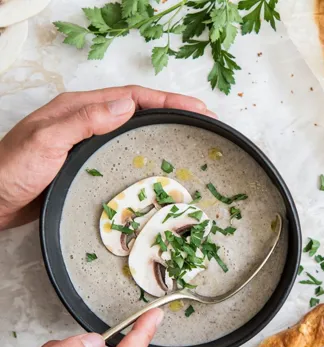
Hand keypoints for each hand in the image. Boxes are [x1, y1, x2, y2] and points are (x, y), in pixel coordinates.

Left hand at [0, 86, 215, 229]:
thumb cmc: (10, 171)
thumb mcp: (45, 141)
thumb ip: (83, 121)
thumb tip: (127, 105)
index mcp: (77, 108)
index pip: (132, 96)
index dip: (168, 100)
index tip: (198, 108)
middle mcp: (86, 120)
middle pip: (138, 109)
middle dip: (173, 111)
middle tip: (204, 122)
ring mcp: (88, 142)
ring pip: (134, 130)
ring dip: (163, 131)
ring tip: (191, 139)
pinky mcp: (87, 163)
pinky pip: (124, 152)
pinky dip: (147, 153)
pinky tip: (159, 166)